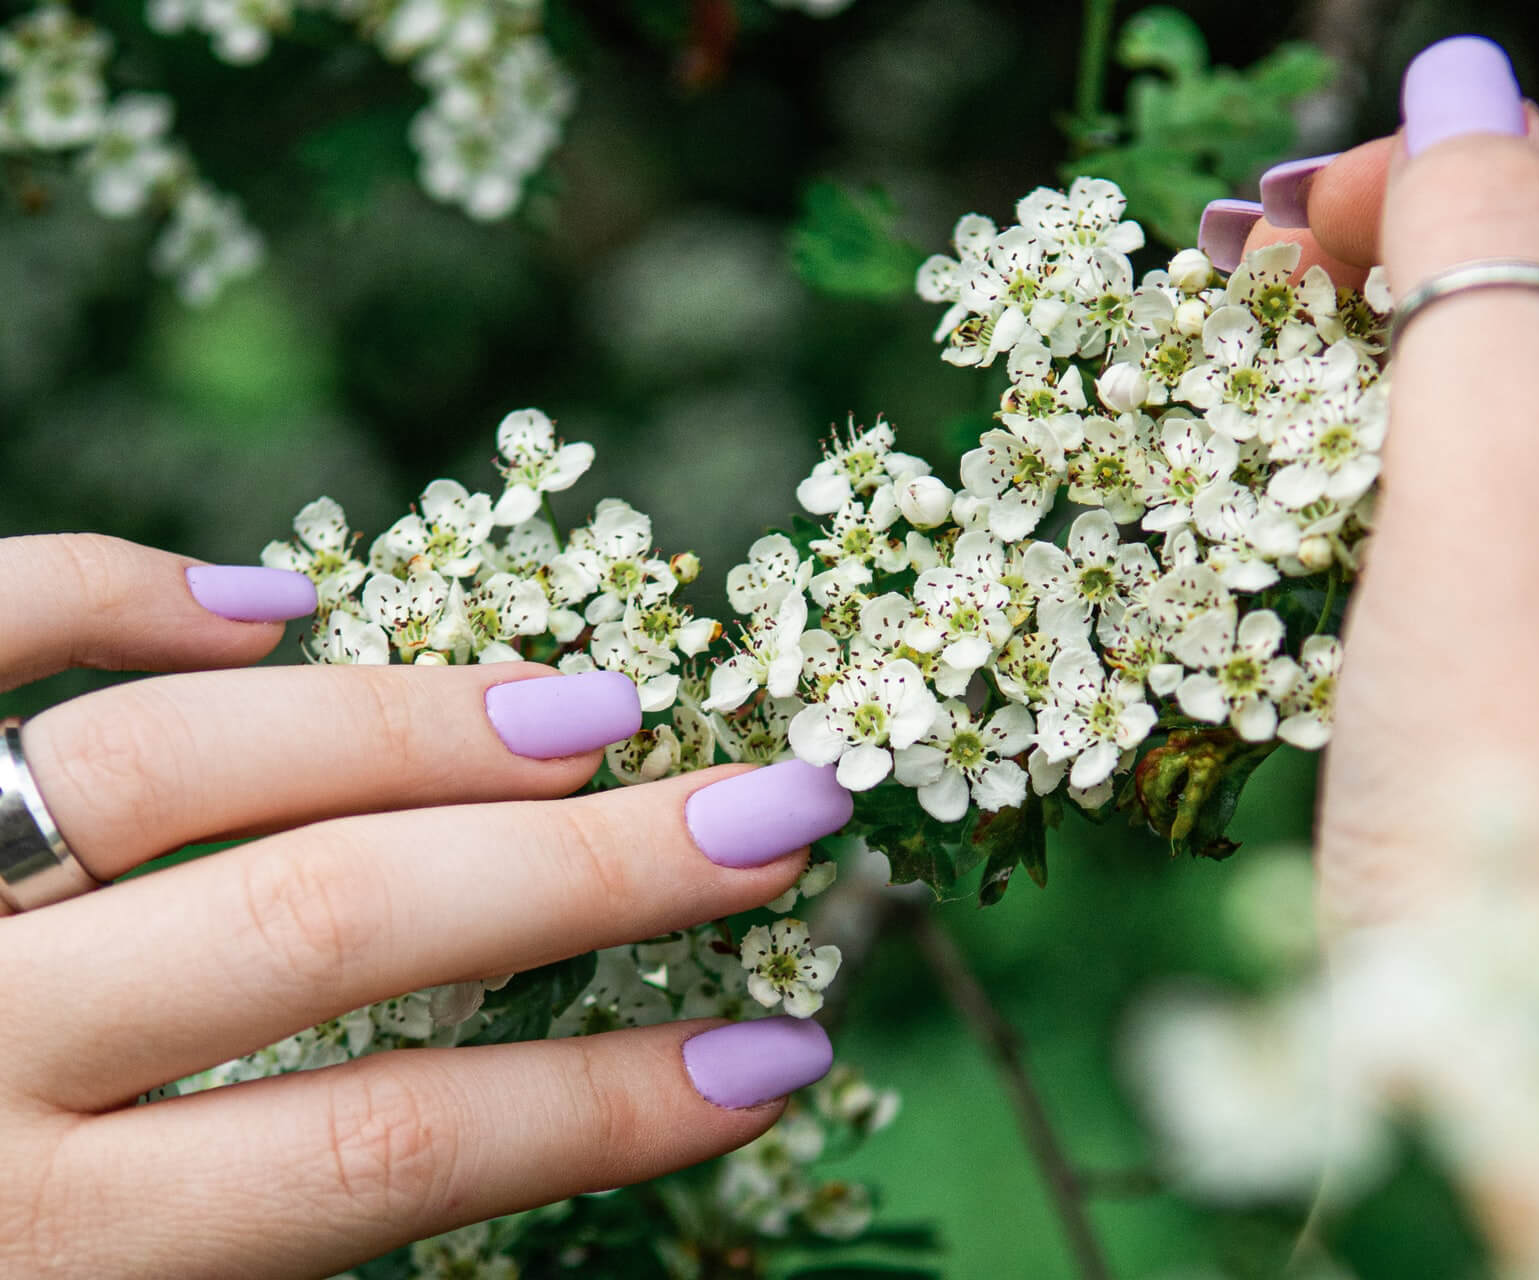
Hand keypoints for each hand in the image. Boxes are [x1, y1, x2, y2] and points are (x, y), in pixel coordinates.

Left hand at [0, 534, 851, 1276]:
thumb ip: (201, 1251)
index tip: (783, 1051)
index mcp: (24, 1259)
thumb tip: (454, 1134)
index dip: (609, 1107)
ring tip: (592, 706)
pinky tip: (268, 595)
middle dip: (587, 868)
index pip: (386, 1163)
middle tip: (774, 806)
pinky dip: (115, 591)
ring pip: (177, 762)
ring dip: (411, 722)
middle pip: (332, 928)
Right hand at [1241, 38, 1538, 921]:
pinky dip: (1463, 484)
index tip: (1360, 180)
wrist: (1510, 1129)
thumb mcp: (1505, 503)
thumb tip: (1454, 92)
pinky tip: (1353, 477)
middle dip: (1493, 258)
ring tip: (1299, 349)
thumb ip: (1482, 270)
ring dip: (1463, 368)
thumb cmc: (1538, 812)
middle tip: (1299, 256)